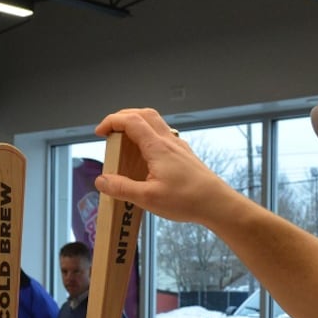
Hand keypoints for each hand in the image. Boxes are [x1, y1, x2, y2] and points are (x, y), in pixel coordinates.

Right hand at [92, 108, 245, 225]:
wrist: (218, 204)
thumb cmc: (188, 200)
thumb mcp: (148, 198)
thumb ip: (122, 188)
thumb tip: (101, 181)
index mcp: (157, 147)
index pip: (130, 121)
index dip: (112, 122)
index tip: (100, 132)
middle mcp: (169, 141)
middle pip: (144, 113)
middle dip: (123, 116)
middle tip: (110, 130)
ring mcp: (179, 147)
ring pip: (156, 122)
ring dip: (138, 123)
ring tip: (125, 140)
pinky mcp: (185, 155)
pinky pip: (164, 135)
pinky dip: (150, 135)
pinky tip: (146, 154)